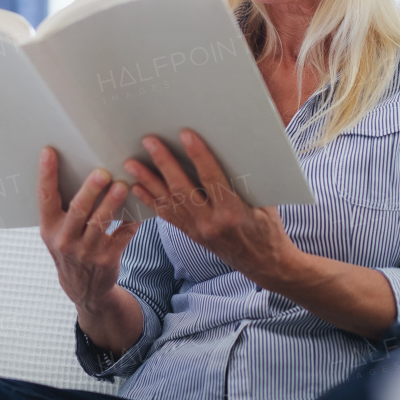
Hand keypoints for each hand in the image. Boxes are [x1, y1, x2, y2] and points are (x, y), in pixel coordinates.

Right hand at [37, 145, 140, 310]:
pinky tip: (138, 208)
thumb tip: (78, 167)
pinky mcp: (107, 259)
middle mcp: (65, 239)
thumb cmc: (70, 247)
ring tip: (122, 186)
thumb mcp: (57, 231)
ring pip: (100, 223)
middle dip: (90, 191)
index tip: (49, 152)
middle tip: (102, 173)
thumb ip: (63, 208)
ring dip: (112, 203)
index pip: (46, 197)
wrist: (82, 288)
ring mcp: (86, 251)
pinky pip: (122, 235)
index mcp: (49, 227)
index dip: (46, 174)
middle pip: (78, 210)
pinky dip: (131, 221)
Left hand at [126, 129, 291, 284]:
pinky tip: (138, 187)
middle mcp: (211, 223)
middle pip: (182, 188)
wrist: (264, 264)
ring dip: (148, 181)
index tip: (185, 135)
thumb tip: (232, 150)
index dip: (198, 155)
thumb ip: (246, 182)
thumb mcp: (264, 203)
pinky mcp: (192, 235)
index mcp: (232, 212)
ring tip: (131, 164)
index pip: (211, 178)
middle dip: (163, 163)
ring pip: (169, 202)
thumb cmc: (268, 229)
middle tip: (149, 142)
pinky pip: (167, 216)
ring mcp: (198, 230)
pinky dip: (151, 200)